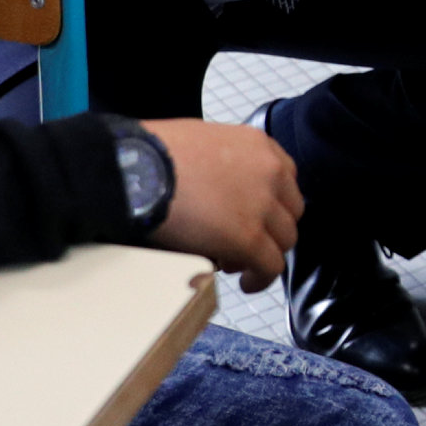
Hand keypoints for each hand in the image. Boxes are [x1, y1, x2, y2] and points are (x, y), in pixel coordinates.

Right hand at [138, 116, 303, 284]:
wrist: (136, 169)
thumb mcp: (202, 143)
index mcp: (258, 145)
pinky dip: (260, 278)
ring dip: (264, 254)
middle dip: (269, 229)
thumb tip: (220, 191)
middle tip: (245, 243)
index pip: (285, 179)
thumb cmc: (154, 153)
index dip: (271, 203)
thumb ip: (225, 164)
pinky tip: (246, 283)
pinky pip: (270, 266)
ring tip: (238, 265)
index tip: (256, 216)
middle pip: (289, 212)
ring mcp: (263, 206)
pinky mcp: (249, 238)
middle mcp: (270, 172)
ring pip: (283, 241)